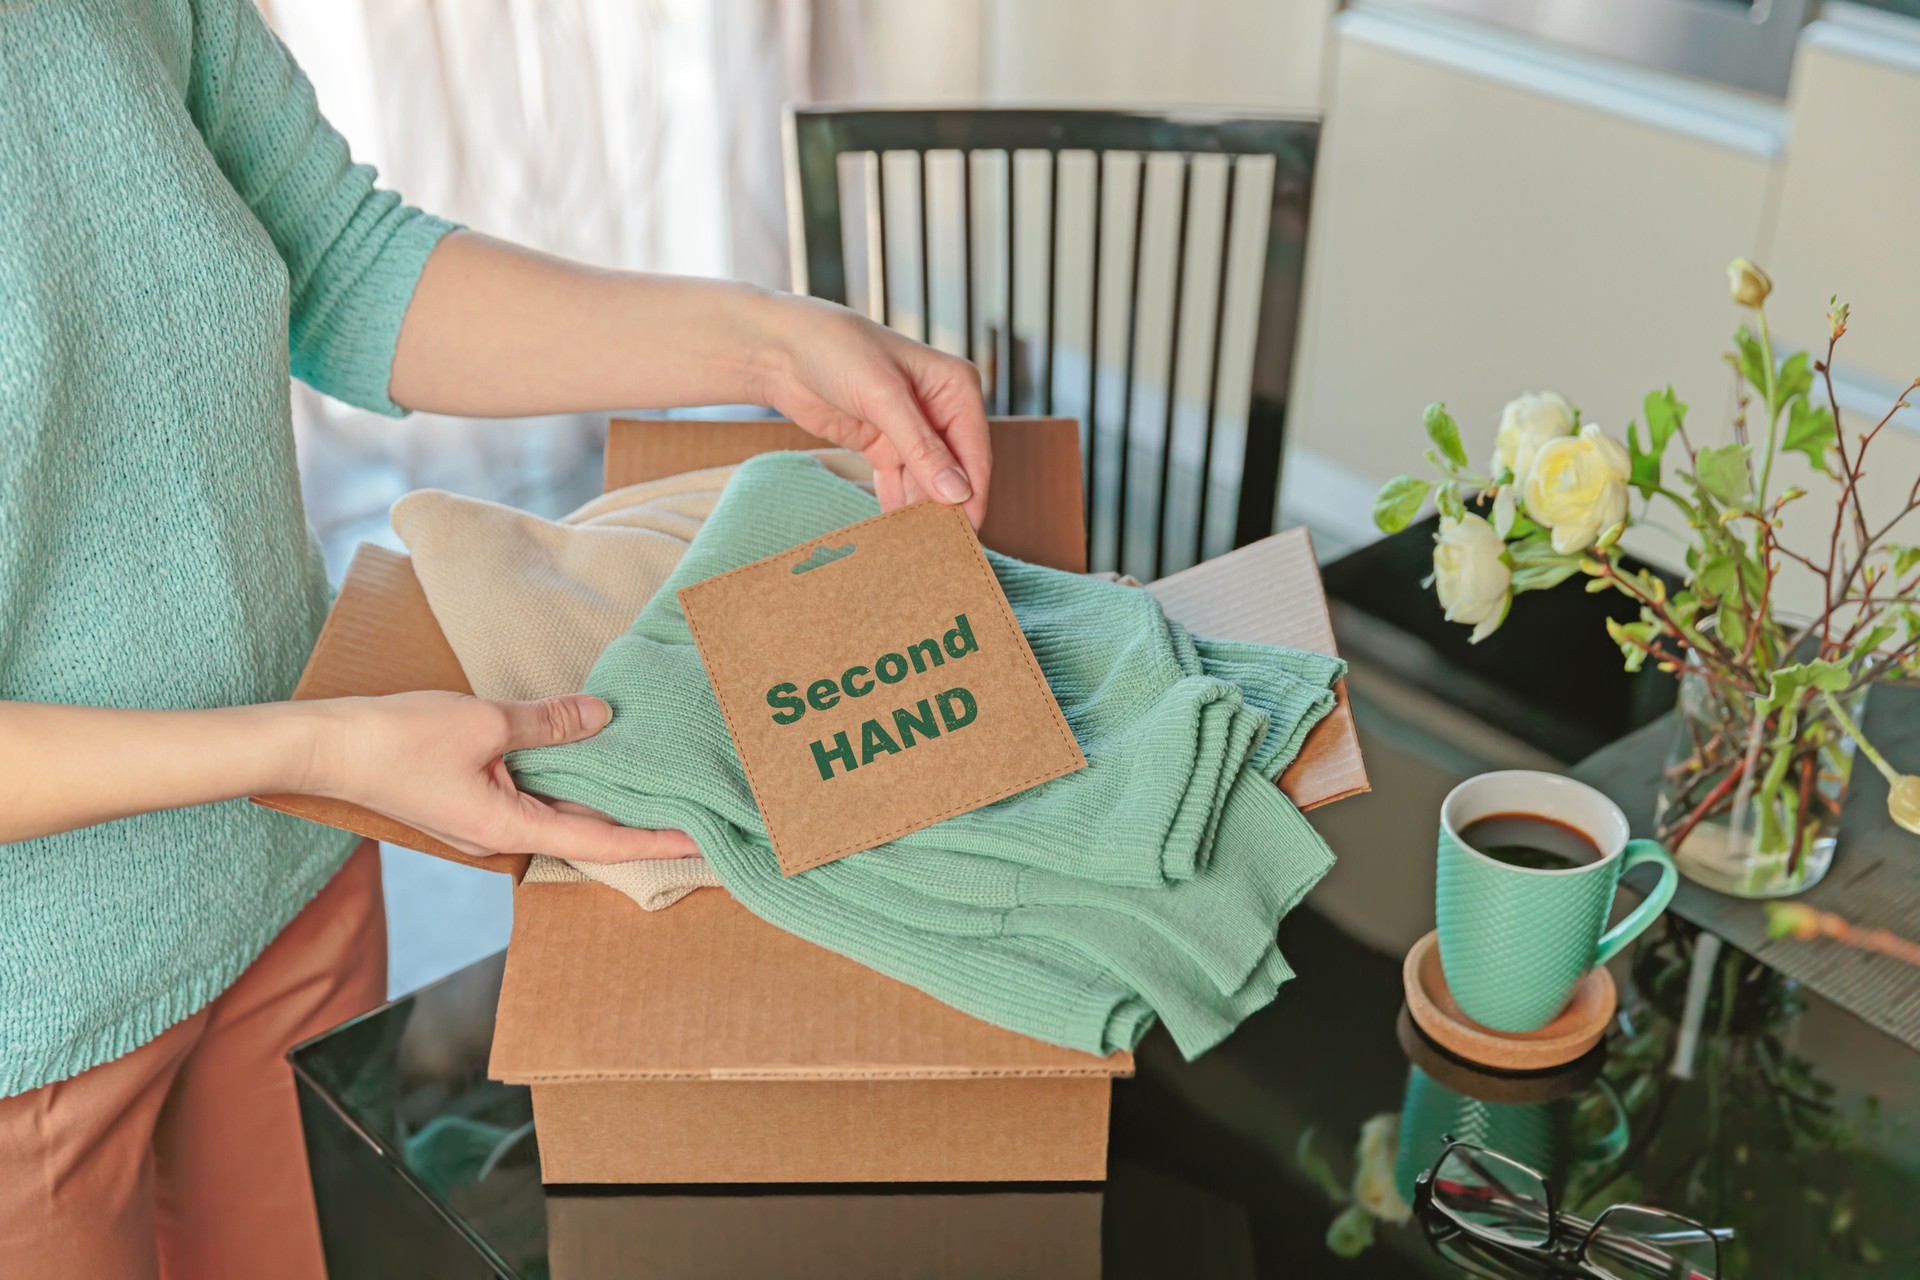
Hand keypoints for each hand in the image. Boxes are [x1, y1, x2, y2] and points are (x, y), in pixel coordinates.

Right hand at [306, 691, 695, 863]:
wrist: (325, 746)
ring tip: (656, 788)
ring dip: (602, 802)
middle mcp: (500, 836)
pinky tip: (592, 761)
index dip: (653, 842)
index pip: (599, 841)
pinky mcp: (469, 801)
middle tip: (693, 814)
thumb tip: (601, 715)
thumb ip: (549, 722)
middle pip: (583, 834)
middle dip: (637, 825)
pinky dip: (567, 783)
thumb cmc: (397, 739)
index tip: (700, 842)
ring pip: (557, 814)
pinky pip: (531, 797)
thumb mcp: (485, 722)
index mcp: (508, 828)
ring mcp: (483, 821)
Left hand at [748, 293, 991, 527]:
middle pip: (955, 470)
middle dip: (949, 507)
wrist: (781, 350)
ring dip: (923, 511)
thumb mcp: (883, 397)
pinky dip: (898, 506)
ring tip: (920, 549)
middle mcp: (940, 409)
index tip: (968, 533)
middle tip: (945, 551)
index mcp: (955, 387)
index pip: (974, 450)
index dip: (974, 493)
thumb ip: (921, 448)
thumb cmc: (837, 350)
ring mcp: (911, 430)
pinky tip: (897, 534)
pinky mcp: (883, 445)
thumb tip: (957, 493)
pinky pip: (900, 484)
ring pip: (928, 482)